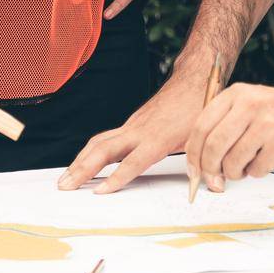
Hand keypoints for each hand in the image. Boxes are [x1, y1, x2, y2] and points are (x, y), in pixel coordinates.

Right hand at [57, 71, 207, 192]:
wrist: (194, 80)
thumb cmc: (197, 107)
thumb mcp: (203, 138)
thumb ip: (200, 163)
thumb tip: (209, 183)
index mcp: (157, 137)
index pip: (132, 162)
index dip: (116, 178)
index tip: (99, 192)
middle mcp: (139, 130)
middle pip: (103, 150)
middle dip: (81, 169)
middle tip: (65, 185)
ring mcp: (132, 125)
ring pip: (99, 142)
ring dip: (80, 160)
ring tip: (66, 177)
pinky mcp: (132, 123)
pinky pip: (105, 138)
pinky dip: (89, 151)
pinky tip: (84, 161)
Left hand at [186, 82, 273, 188]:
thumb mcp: (249, 102)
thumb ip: (224, 124)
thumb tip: (201, 159)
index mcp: (236, 95)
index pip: (201, 127)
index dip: (194, 154)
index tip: (194, 170)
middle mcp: (248, 107)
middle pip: (213, 147)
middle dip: (210, 170)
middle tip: (214, 180)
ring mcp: (265, 126)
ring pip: (232, 162)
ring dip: (235, 173)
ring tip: (245, 165)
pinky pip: (255, 171)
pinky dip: (256, 172)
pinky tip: (265, 160)